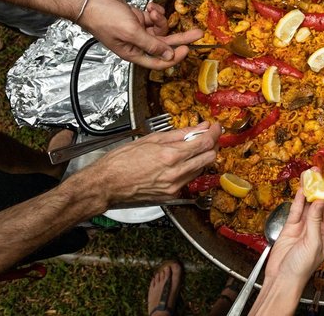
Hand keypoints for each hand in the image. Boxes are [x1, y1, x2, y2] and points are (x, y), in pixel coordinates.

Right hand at [77, 0, 202, 69]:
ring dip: (160, 19)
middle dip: (181, 38)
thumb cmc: (102, 17)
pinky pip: (152, 18)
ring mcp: (137, 30)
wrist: (88, 0)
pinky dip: (155, 12)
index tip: (187, 48)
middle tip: (198, 33)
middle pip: (164, 45)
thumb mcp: (131, 32)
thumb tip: (168, 55)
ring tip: (154, 11)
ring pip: (159, 29)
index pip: (159, 61)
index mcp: (134, 53)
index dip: (174, 57)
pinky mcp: (136, 18)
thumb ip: (151, 44)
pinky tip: (151, 7)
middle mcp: (137, 44)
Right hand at [85, 122, 221, 205]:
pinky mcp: (172, 196)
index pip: (205, 143)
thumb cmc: (122, 161)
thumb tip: (200, 128)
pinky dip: (189, 169)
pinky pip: (189, 180)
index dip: (215, 133)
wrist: (107, 184)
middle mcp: (176, 173)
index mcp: (170, 156)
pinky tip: (179, 163)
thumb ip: (180, 134)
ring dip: (201, 157)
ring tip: (190, 148)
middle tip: (207, 136)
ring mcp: (175, 187)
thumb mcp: (151, 139)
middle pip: (209, 158)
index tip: (216, 127)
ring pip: (201, 169)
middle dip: (212, 145)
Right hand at [265, 174, 323, 285]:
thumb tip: (318, 201)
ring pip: (307, 204)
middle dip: (320, 187)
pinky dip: (298, 199)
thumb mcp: (313, 242)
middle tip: (319, 172)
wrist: (283, 278)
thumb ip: (315, 220)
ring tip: (309, 175)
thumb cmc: (302, 268)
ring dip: (308, 190)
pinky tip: (301, 188)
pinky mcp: (291, 227)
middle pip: (319, 203)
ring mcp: (303, 226)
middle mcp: (317, 228)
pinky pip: (296, 209)